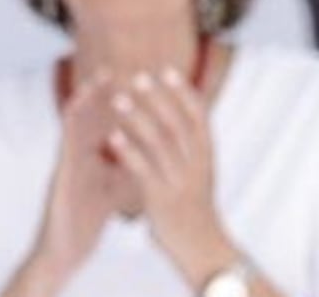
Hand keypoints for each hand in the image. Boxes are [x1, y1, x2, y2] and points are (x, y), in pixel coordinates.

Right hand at [17, 70, 125, 292]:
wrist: (64, 247)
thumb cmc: (86, 217)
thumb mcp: (114, 188)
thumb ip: (127, 167)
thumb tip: (151, 151)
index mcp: (91, 157)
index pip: (104, 123)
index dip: (115, 101)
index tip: (130, 79)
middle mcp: (76, 154)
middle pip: (89, 116)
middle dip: (100, 91)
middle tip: (114, 64)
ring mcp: (66, 162)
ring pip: (74, 124)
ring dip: (84, 100)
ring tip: (96, 78)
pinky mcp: (60, 174)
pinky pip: (66, 145)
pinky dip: (72, 125)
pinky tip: (76, 108)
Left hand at [109, 69, 240, 287]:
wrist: (203, 248)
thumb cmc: (197, 206)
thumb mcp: (201, 171)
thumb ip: (193, 145)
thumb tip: (187, 113)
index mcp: (206, 156)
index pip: (199, 117)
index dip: (183, 93)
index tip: (166, 70)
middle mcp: (196, 165)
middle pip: (178, 124)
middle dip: (158, 97)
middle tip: (137, 75)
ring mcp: (180, 182)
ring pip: (160, 144)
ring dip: (138, 118)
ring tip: (117, 99)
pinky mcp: (162, 199)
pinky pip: (144, 171)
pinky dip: (129, 151)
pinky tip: (112, 137)